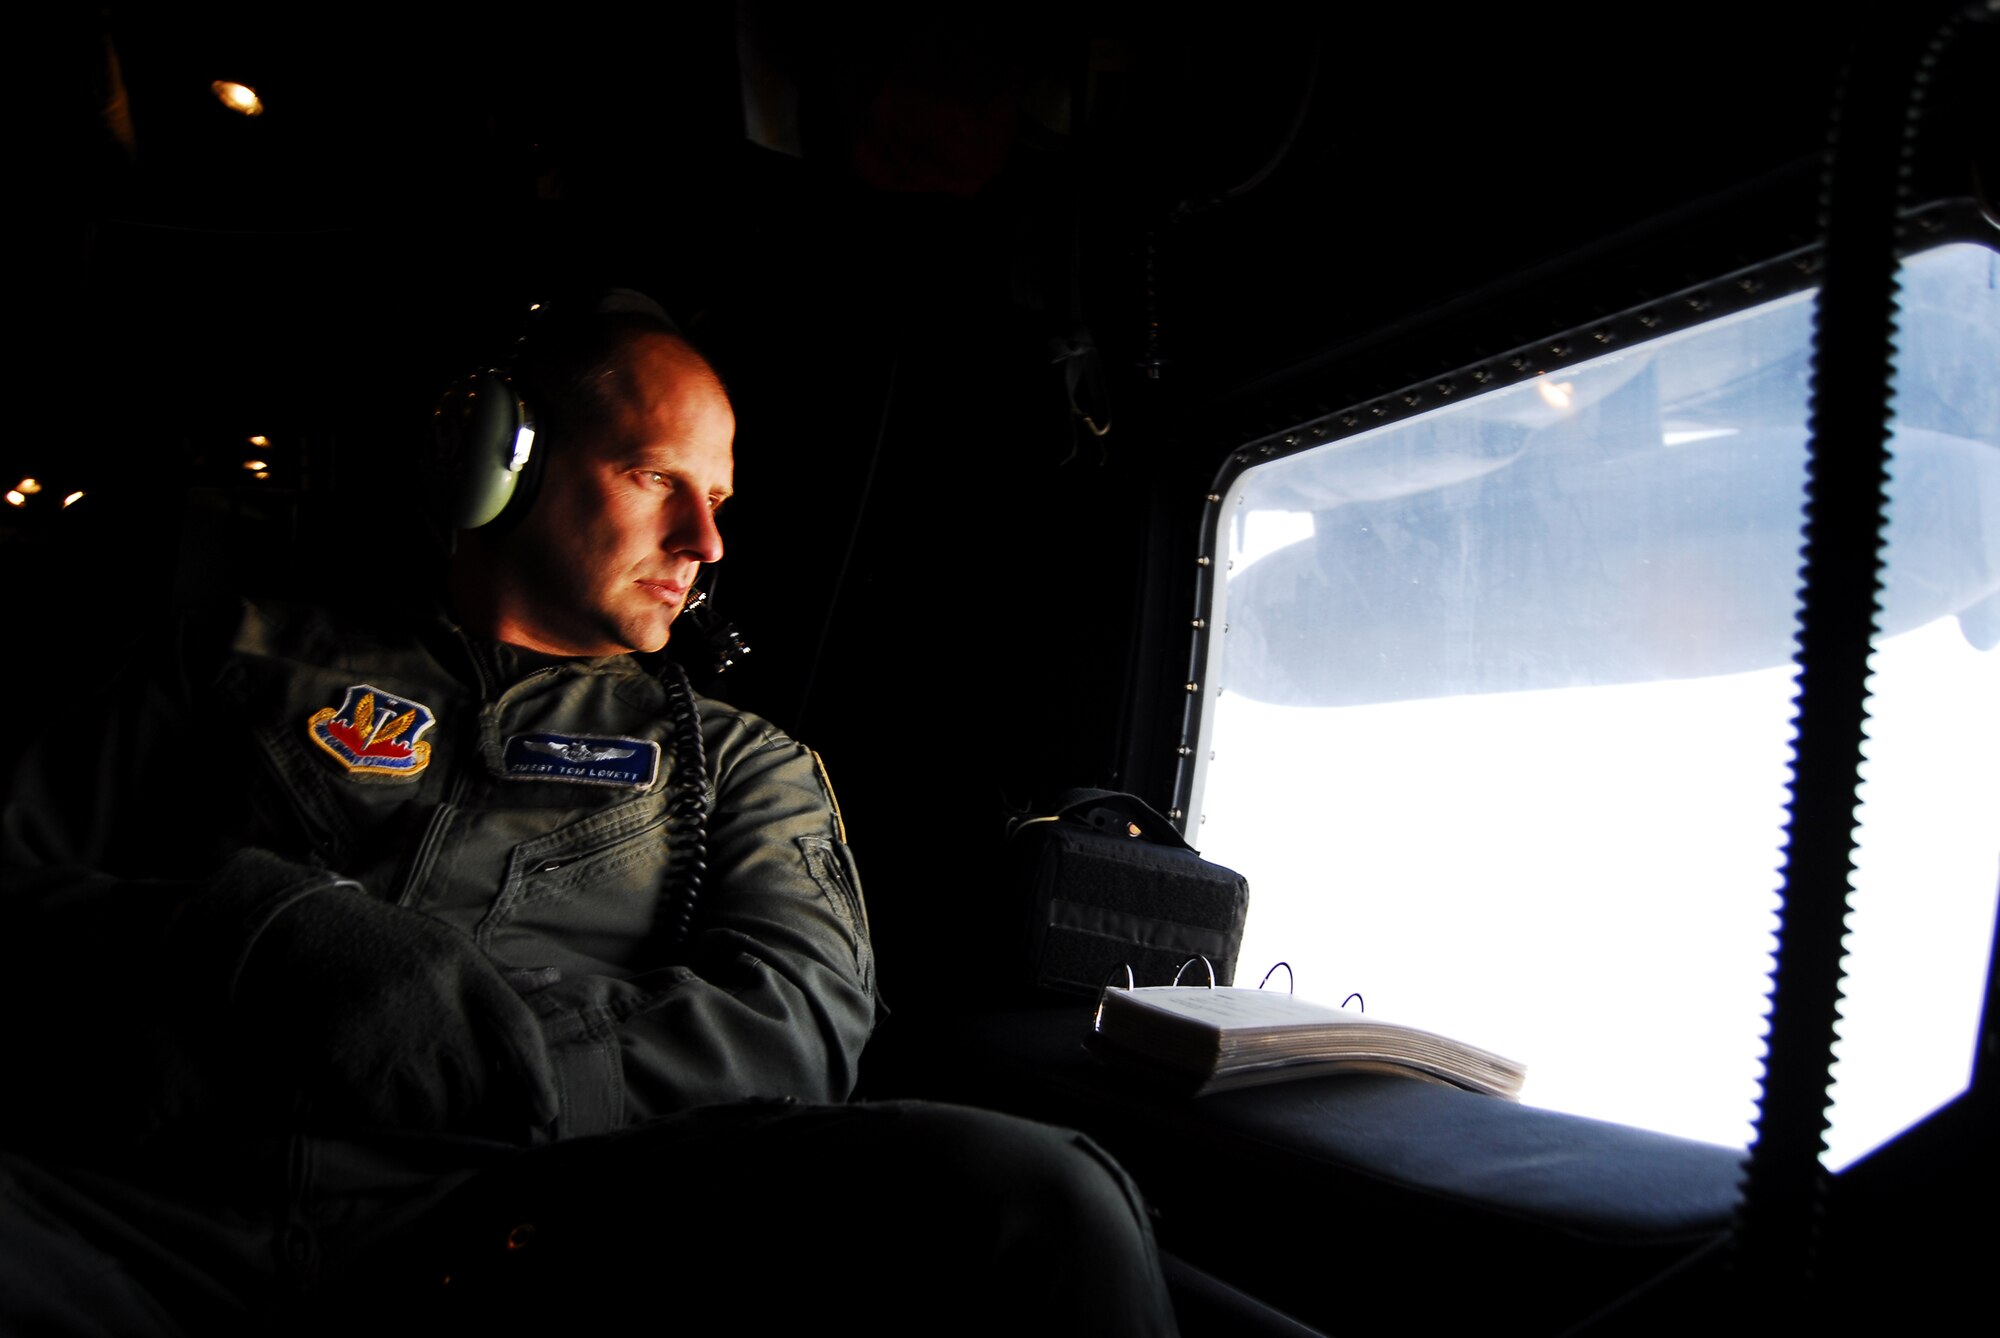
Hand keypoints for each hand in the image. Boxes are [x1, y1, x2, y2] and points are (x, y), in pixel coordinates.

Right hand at [232, 881, 559, 1137]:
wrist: (296, 928)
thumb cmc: (383, 943)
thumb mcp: (443, 945)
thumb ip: (496, 974)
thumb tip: (554, 979)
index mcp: (462, 965)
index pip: (518, 1028)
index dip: (538, 1077)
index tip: (546, 1114)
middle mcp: (433, 997)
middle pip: (479, 1083)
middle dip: (473, 1105)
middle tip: (458, 1106)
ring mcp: (389, 1029)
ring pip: (433, 1109)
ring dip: (428, 1118)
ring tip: (413, 1099)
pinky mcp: (345, 1057)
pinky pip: (382, 1117)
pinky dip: (383, 1121)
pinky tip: (375, 1101)